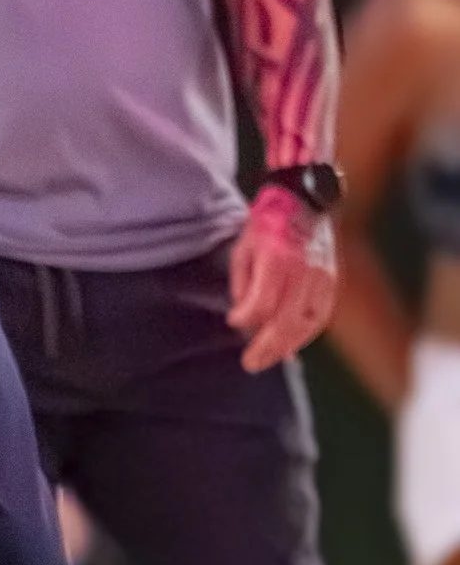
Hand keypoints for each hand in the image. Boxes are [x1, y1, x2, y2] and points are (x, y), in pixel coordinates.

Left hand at [228, 182, 337, 371]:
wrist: (304, 200)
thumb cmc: (268, 224)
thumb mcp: (244, 248)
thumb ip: (243, 284)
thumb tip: (243, 319)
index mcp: (277, 258)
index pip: (262, 302)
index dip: (245, 319)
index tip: (233, 322)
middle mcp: (304, 270)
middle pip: (287, 321)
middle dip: (267, 347)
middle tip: (250, 363)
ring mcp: (323, 277)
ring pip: (308, 324)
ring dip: (287, 346)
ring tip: (268, 359)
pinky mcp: (332, 281)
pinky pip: (321, 316)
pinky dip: (305, 334)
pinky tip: (290, 345)